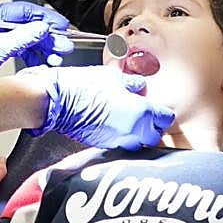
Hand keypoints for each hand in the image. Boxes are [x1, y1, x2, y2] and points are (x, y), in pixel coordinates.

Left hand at [0, 2, 74, 67]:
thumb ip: (21, 37)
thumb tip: (41, 28)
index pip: (21, 11)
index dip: (43, 17)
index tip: (60, 25)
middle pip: (27, 26)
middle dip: (47, 36)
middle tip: (62, 45)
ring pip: (27, 39)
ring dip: (44, 48)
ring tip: (56, 57)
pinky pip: (22, 51)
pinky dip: (35, 57)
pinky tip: (43, 63)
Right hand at [23, 65, 174, 150]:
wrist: (57, 102)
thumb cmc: (82, 86)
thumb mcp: (112, 77)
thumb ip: (131, 83)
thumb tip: (138, 86)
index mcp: (141, 112)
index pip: (165, 118)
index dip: (162, 112)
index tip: (158, 108)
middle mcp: (133, 131)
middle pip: (156, 135)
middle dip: (153, 126)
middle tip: (146, 115)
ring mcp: (119, 141)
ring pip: (140, 144)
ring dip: (139, 135)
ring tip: (130, 122)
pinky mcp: (104, 146)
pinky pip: (122, 145)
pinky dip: (123, 138)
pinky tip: (114, 126)